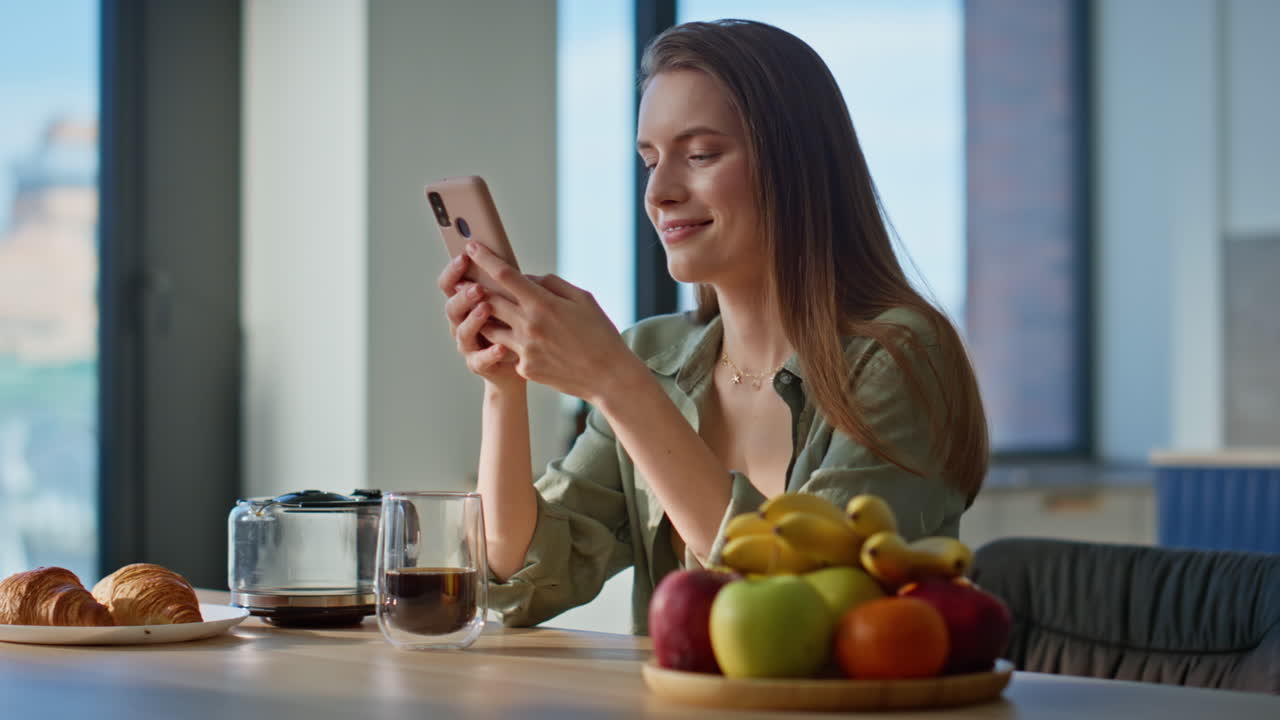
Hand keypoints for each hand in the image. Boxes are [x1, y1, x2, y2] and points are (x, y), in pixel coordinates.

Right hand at [437, 254, 522, 388]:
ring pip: (462, 332)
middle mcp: (460, 322)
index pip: (450, 284)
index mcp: (465, 303)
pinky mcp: (478, 364)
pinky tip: (501, 347)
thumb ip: (505, 284)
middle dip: (463, 295)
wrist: (521, 361)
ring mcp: (467, 344)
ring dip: (473, 320)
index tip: (464, 256)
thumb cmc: (516, 324)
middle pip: (452, 307)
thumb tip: (511, 264)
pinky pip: (481, 359)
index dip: (454, 270)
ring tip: (486, 309)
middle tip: (478, 287)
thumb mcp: (511, 300)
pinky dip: (490, 353)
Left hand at [463, 241, 644, 404]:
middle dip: (474, 288)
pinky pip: (509, 350)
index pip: (505, 275)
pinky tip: (521, 343)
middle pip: (489, 300)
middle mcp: (529, 325)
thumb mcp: (583, 299)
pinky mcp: (525, 368)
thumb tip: (526, 279)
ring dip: (485, 317)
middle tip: (465, 281)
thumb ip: (551, 284)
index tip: (472, 247)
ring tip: (485, 311)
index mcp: (543, 303)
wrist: (608, 376)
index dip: (485, 259)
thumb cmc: (599, 334)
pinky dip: (510, 343)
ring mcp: (524, 349)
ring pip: (490, 327)